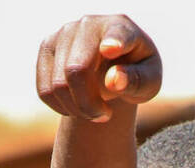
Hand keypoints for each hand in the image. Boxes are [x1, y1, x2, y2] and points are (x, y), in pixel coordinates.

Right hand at [36, 15, 161, 122]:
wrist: (114, 67)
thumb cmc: (137, 73)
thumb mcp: (149, 82)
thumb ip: (137, 81)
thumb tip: (114, 80)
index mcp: (121, 27)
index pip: (116, 35)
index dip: (113, 42)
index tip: (110, 49)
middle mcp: (89, 24)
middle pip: (76, 70)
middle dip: (89, 104)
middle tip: (105, 116)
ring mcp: (63, 33)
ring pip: (57, 84)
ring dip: (76, 109)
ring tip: (94, 112)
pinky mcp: (47, 48)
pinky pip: (45, 90)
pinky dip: (61, 107)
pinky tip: (77, 107)